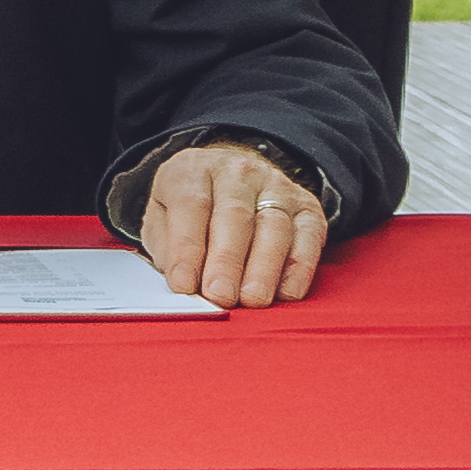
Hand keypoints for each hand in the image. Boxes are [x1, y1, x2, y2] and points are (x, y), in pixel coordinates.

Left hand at [139, 140, 332, 307]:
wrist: (231, 176)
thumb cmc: (193, 206)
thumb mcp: (162, 214)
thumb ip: (167, 246)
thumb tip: (182, 283)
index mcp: (193, 170)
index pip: (191, 205)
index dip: (187, 248)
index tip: (184, 284)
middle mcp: (238, 172)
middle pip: (235, 216)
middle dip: (227, 261)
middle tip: (220, 296)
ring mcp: (276, 186)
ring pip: (274, 226)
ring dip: (264, 268)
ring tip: (252, 300)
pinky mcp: (306, 207)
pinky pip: (308, 236)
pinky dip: (300, 268)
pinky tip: (286, 293)